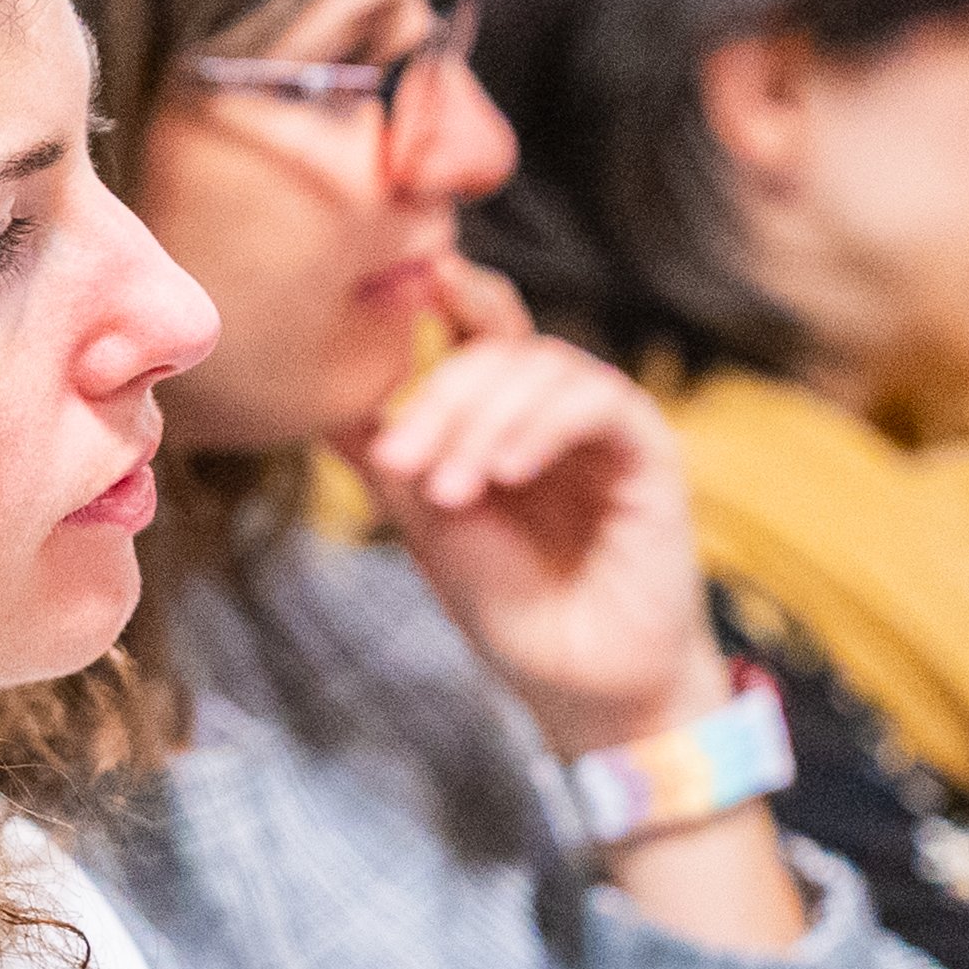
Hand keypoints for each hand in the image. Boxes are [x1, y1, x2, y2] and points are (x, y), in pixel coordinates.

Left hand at [354, 329, 725, 758]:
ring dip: (483, 420)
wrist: (578, 684)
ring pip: (545, 366)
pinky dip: (543, 427)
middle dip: (440, 396)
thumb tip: (319, 399)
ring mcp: (605, 424)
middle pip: (499, 346)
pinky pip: (599, 402)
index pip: (476, 333)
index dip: (449, 295)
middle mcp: (557, 408)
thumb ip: (387, 460)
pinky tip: (507, 474)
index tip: (402, 283)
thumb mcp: (427, 525)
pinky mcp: (649, 449)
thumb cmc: (509, 607)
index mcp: (506, 414)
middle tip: (399, 460)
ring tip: (450, 492)